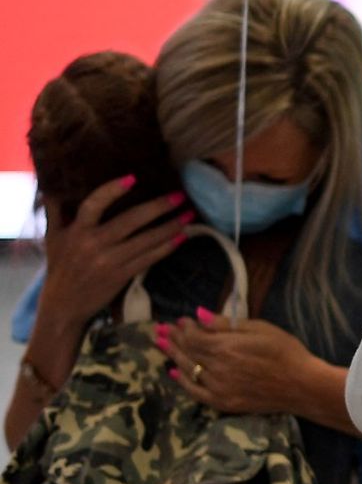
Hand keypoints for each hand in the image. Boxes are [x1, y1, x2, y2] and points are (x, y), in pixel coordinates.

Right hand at [37, 176, 190, 326]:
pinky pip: (149, 258)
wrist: (63, 305)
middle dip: (158, 207)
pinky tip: (182, 238)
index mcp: (76, 231)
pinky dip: (166, 247)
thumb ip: (55, 211)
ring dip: (170, 227)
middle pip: (131, 220)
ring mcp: (109, 261)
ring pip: (146, 240)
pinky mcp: (121, 276)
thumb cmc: (60, 267)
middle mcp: (93, 244)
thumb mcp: (52, 238)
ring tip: (189, 215)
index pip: (93, 205)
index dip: (112, 190)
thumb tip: (52, 187)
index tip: (133, 178)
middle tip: (180, 196)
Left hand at [158, 308, 318, 414]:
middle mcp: (216, 368)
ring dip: (173, 356)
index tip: (182, 320)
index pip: (193, 335)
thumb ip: (226, 324)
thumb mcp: (260, 329)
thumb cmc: (287, 352)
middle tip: (162, 330)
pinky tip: (175, 372)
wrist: (303, 385)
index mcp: (225, 346)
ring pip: (187, 369)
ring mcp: (217, 388)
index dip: (184, 327)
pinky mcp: (222, 403)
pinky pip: (195, 392)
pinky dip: (182, 381)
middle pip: (187, 351)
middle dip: (173, 338)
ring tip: (162, 344)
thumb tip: (198, 315)